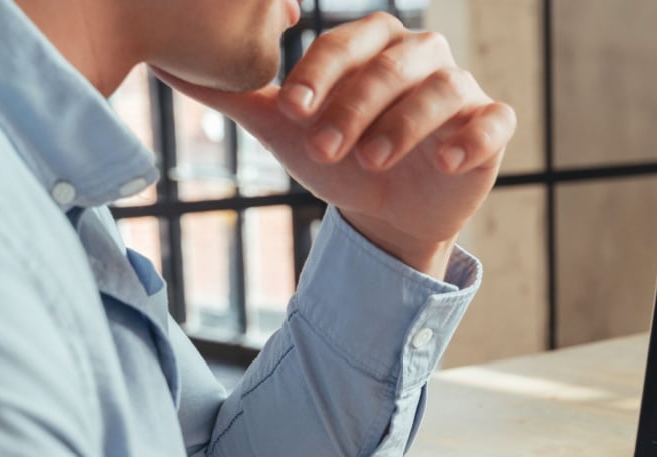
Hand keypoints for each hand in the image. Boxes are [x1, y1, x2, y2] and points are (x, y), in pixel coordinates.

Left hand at [156, 13, 514, 278]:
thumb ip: (234, 94)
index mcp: (374, 44)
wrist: (387, 215)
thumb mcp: (284, 126)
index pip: (348, 41)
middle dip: (355, 105)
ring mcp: (461, 90)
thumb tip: (162, 62)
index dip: (320, 71)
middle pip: (392, 65)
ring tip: (371, 161)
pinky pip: (494, 122)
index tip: (290, 107)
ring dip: (403, 125)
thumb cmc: (339, 156)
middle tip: (323, 147)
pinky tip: (445, 160)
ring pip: (440, 90)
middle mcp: (422, 57)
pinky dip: (473, 137)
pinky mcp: (492, 129)